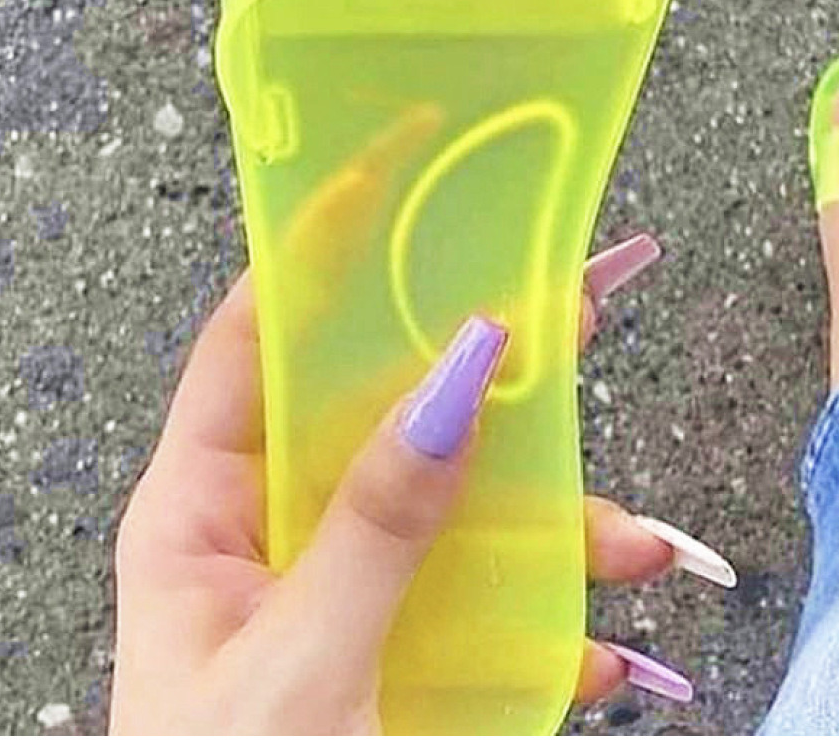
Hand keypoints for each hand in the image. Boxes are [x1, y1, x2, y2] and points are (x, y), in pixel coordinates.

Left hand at [109, 233, 735, 732]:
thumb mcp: (296, 665)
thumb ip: (378, 526)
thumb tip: (455, 374)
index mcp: (203, 513)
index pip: (257, 341)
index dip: (316, 251)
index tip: (389, 173)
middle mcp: (277, 530)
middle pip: (387, 405)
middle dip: (488, 366)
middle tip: (578, 299)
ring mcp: (346, 587)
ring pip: (461, 506)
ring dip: (557, 522)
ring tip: (635, 544)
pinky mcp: (402, 647)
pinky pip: (489, 603)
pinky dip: (557, 622)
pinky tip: (607, 649)